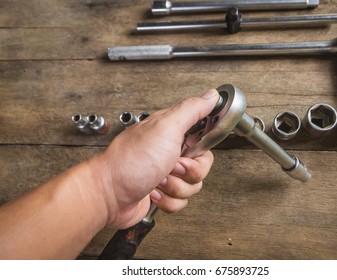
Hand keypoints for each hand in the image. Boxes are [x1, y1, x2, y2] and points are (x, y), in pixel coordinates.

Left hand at [92, 89, 219, 228]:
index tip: (190, 151)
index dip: (203, 148)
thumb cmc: (130, 162)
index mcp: (173, 132)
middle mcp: (171, 152)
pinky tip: (152, 192)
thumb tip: (211, 95)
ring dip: (174, 187)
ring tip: (156, 180)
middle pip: (202, 165)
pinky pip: (181, 202)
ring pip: (193, 186)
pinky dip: (167, 201)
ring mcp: (167, 174)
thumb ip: (191, 110)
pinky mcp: (164, 193)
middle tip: (170, 166)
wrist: (107, 195)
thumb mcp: (165, 128)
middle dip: (188, 172)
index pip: (205, 137)